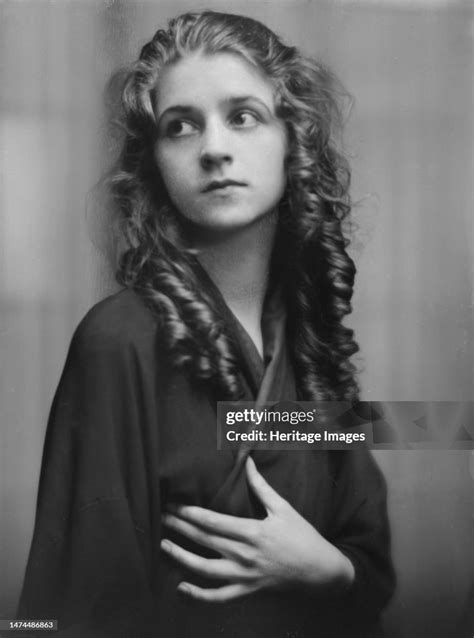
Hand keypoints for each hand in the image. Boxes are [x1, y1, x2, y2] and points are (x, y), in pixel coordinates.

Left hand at [160, 456, 354, 601]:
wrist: (322, 572)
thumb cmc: (303, 536)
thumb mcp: (283, 508)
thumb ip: (261, 486)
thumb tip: (248, 460)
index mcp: (253, 531)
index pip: (213, 521)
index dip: (189, 513)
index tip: (173, 504)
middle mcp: (245, 554)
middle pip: (204, 541)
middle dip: (179, 528)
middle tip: (159, 517)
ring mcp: (245, 576)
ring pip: (205, 570)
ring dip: (181, 558)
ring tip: (163, 546)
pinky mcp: (248, 591)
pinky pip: (219, 597)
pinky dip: (199, 596)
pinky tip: (181, 588)